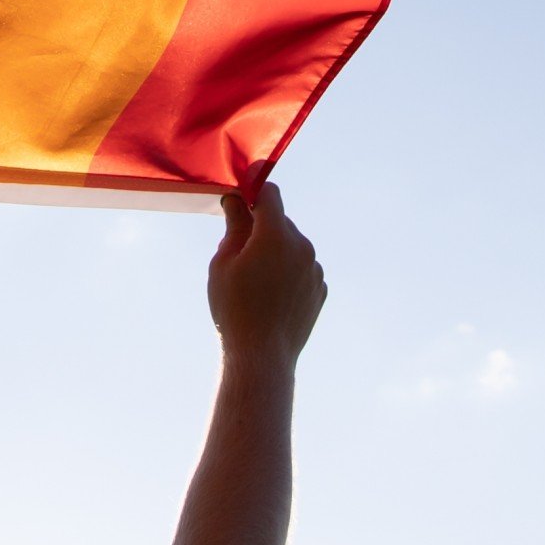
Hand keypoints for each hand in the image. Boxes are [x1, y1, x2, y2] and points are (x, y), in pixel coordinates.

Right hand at [205, 180, 324, 363]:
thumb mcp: (223, 263)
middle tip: (238, 251)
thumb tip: (236, 200)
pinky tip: (271, 297)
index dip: (254, 188)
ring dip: (276, 252)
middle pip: (280, 221)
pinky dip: (288, 273)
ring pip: (292, 246)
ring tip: (255, 283)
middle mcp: (303, 246)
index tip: (243, 189)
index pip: (270, 194)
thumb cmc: (234, 309)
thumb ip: (234, 226)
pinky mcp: (320, 289)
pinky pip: (302, 269)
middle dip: (261, 227)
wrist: (261, 356)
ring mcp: (315, 269)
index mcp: (276, 235)